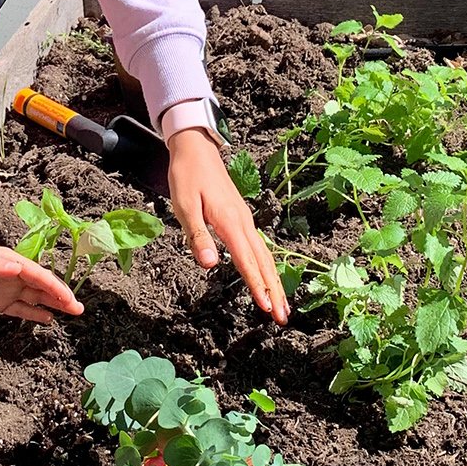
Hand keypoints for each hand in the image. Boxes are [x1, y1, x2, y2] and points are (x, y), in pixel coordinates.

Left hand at [0, 239, 83, 323]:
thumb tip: (16, 267)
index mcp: (12, 262)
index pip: (38, 276)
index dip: (54, 287)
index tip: (68, 298)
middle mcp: (14, 275)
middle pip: (42, 287)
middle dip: (61, 296)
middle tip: (79, 308)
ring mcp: (8, 289)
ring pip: (36, 298)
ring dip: (53, 305)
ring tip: (72, 312)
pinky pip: (21, 309)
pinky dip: (35, 314)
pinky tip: (48, 319)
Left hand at [166, 126, 288, 323]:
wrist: (196, 149)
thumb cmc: (187, 176)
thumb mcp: (185, 207)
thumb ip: (198, 236)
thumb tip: (211, 266)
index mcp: (230, 222)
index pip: (247, 260)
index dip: (256, 285)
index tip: (266, 308)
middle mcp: (243, 222)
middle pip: (263, 262)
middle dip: (273, 290)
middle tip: (282, 317)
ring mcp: (244, 220)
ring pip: (264, 255)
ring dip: (273, 281)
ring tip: (280, 304)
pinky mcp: (240, 218)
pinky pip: (258, 247)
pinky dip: (266, 266)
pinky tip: (267, 277)